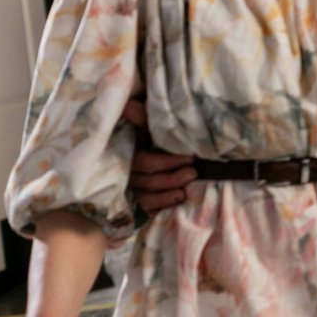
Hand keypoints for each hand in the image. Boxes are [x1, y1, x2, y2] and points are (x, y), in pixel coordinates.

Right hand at [123, 97, 194, 212]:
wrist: (123, 149)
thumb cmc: (139, 135)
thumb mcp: (141, 126)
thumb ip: (141, 119)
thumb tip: (130, 106)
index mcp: (124, 153)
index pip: (146, 162)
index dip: (168, 162)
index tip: (191, 158)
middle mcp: (123, 174)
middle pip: (148, 181)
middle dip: (172, 179)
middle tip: (193, 173)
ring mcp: (125, 190)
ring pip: (145, 198)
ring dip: (167, 196)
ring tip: (185, 191)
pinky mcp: (129, 203)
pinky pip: (142, 210)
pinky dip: (158, 208)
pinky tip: (172, 204)